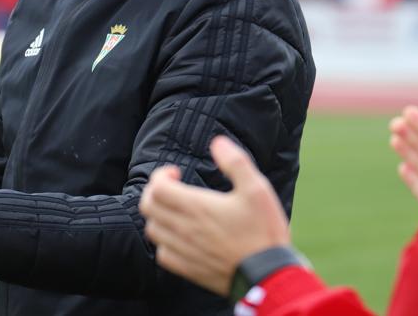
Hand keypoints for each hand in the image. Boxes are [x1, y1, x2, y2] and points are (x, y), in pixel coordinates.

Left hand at [140, 136, 290, 295]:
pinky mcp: (188, 270)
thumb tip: (218, 142)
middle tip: (172, 189)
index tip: (177, 173)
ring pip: (152, 230)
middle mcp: (184, 229)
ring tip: (177, 211)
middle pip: (148, 207)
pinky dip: (165, 242)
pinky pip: (162, 255)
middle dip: (155, 192)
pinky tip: (181, 238)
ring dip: (159, 216)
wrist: (269, 276)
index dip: (161, 175)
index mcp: (196, 207)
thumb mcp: (257, 189)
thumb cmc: (264, 231)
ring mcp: (184, 251)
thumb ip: (235, 162)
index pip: (157, 188)